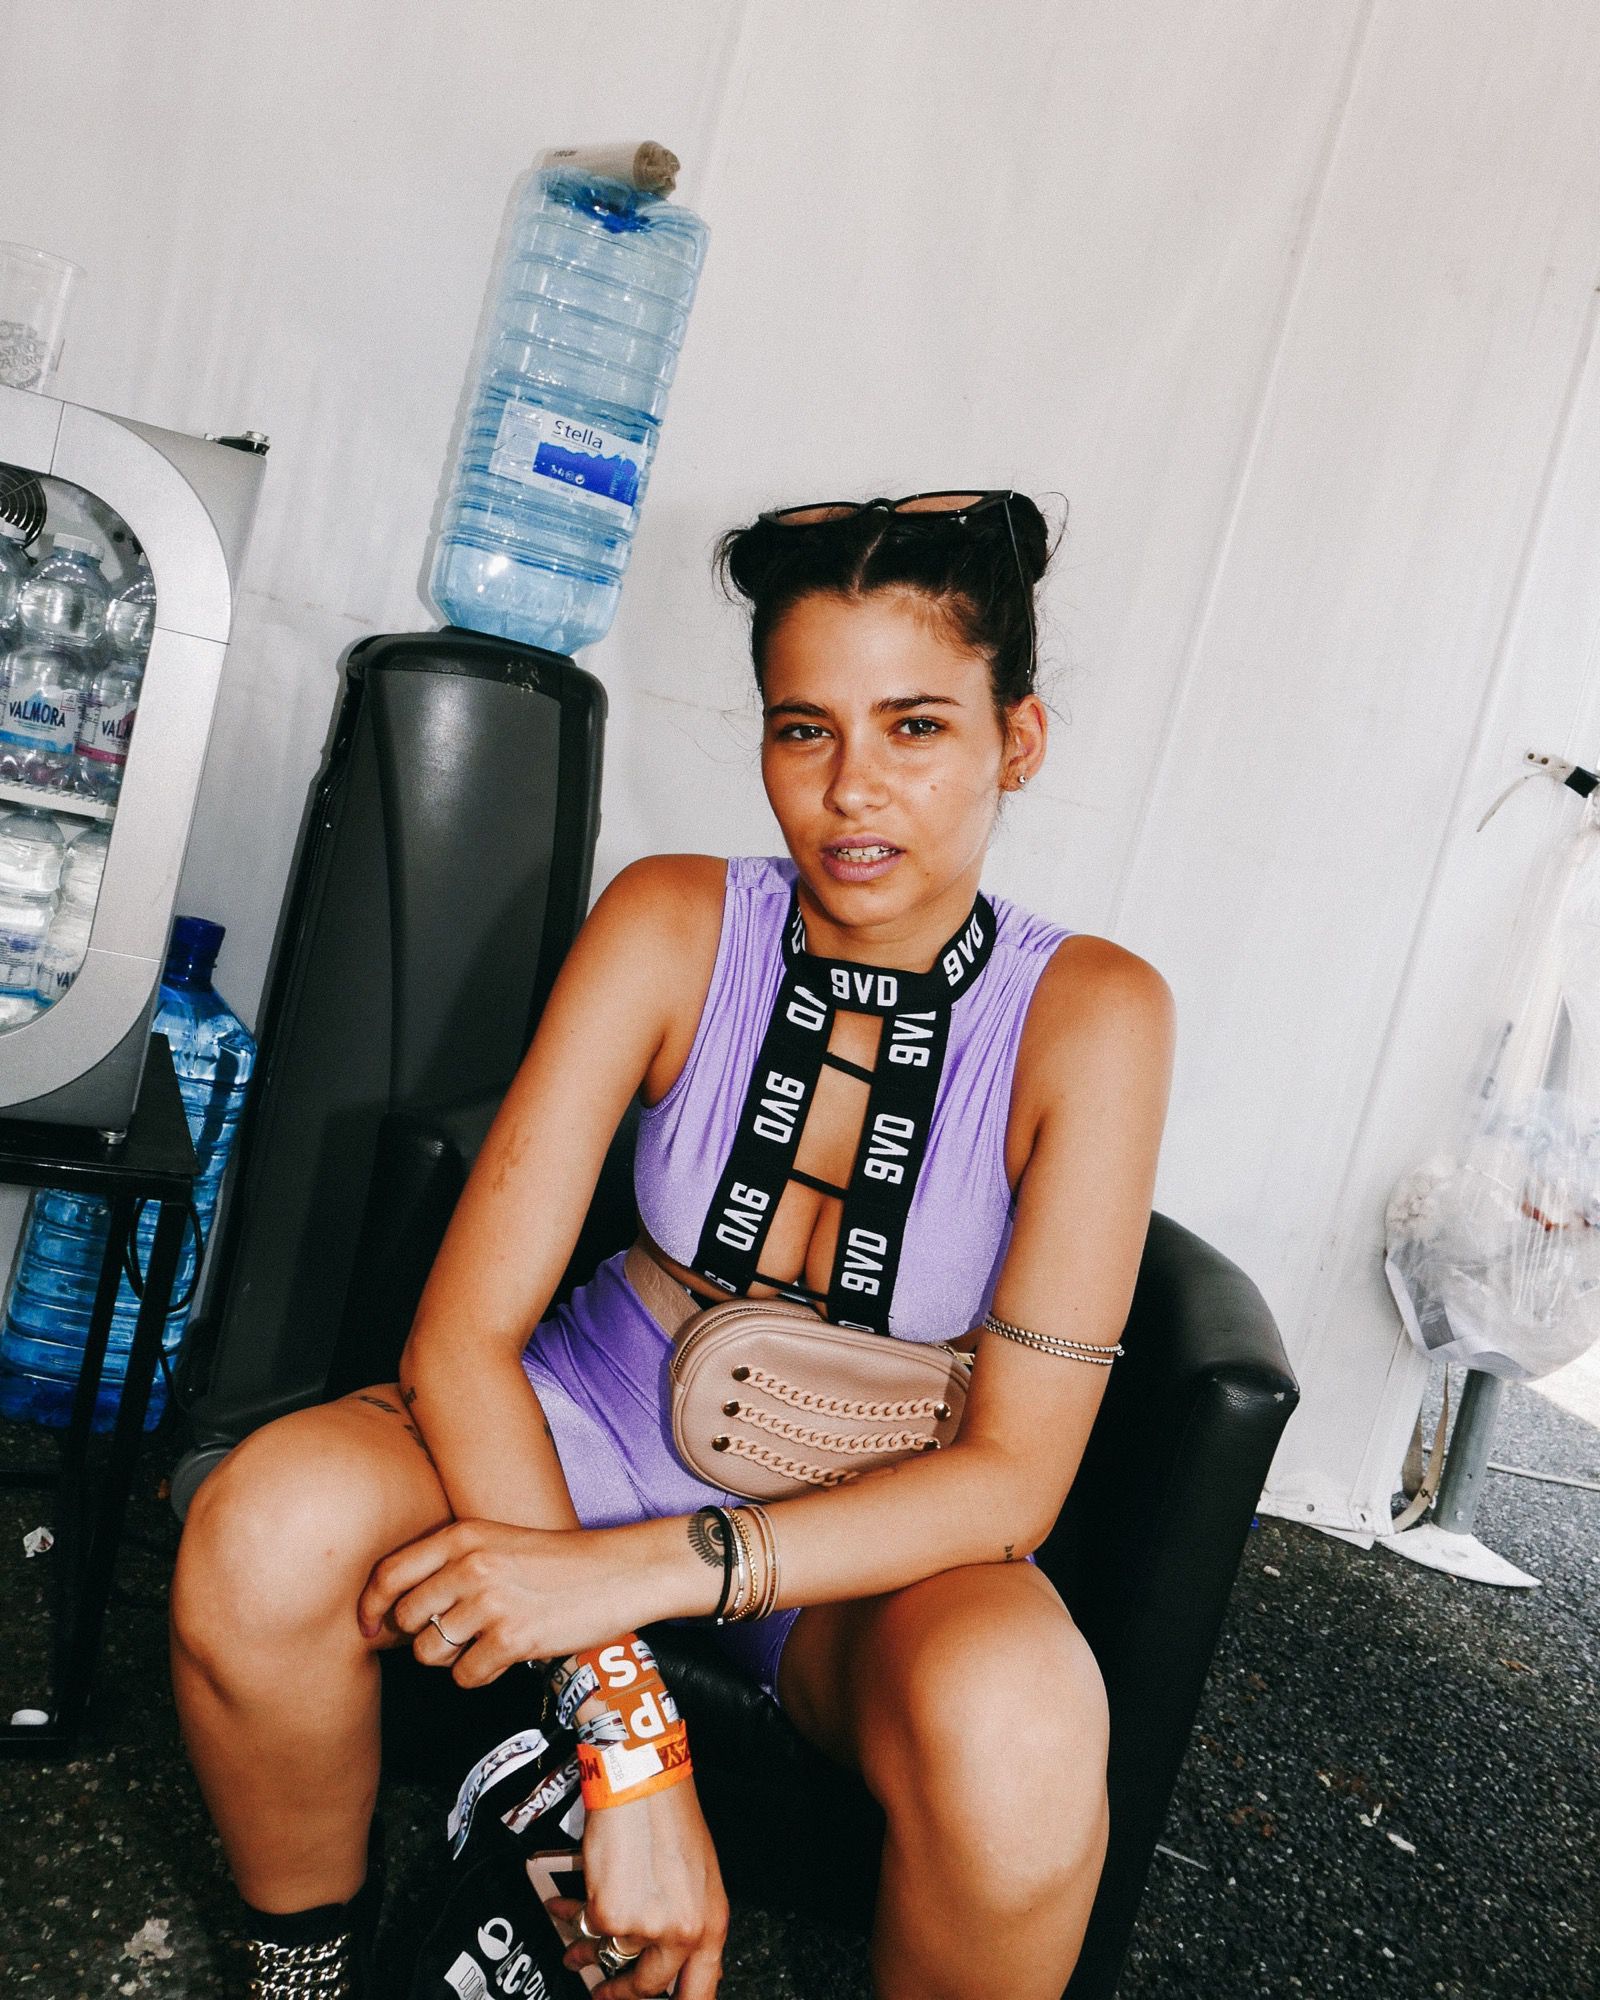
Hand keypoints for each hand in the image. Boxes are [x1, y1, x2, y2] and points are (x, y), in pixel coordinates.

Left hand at [356, 1518, 646, 1683]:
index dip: (371, 1606)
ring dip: (451, 1658)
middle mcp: (470, 1565)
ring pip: (430, 1653)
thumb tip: (397, 1611)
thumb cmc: (558, 1561)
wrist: (618, 1572)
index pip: (390, 1573)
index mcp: (463, 1535)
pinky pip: (465, 1676)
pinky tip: (505, 1656)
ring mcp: (490, 1602)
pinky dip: (479, 1675)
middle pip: (406, 1620)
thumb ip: (451, 1565)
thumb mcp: (498, 1542)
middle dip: (421, 1636)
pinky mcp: (512, 1638)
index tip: (368, 1626)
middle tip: (454, 1635)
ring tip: (484, 1643)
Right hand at [551, 1774, 727, 1998]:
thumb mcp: (699, 1877)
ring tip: (577, 1953)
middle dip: (620, 1992)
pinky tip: (565, 1908)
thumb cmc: (670, 1816)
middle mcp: (683, 1931)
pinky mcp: (610, 1915)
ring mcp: (646, 1928)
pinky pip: (588, 1929)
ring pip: (611, 1956)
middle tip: (606, 1992)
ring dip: (587, 1955)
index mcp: (711, 1923)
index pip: (701, 1992)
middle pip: (649, 1987)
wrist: (643, 1782)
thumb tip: (669, 1954)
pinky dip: (573, 1919)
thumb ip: (688, 1921)